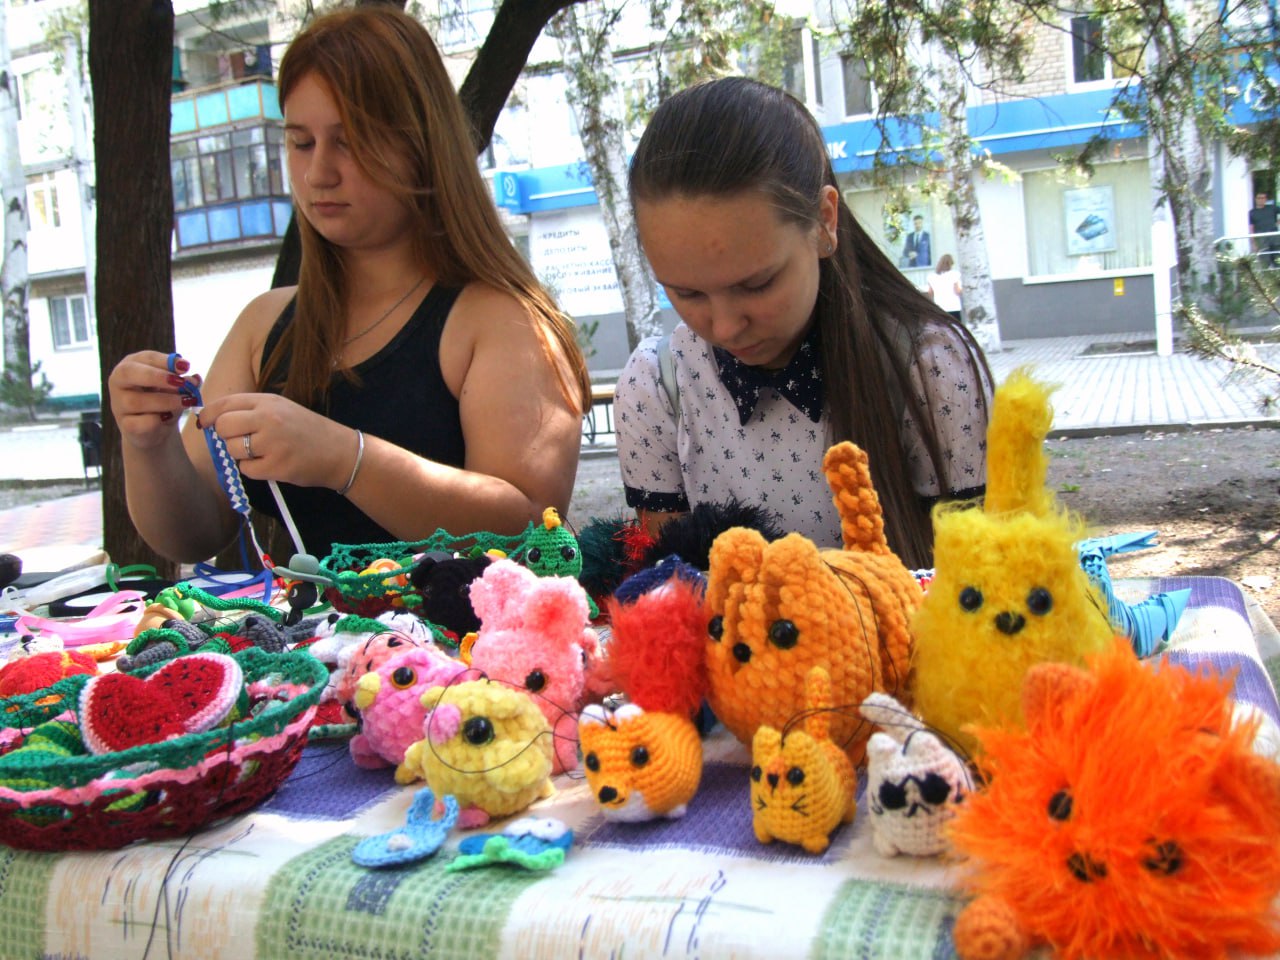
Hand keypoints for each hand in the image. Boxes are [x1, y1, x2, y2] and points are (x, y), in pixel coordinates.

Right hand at [108, 351, 201, 450]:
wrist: (155, 430)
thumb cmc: (164, 401)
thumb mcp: (175, 388)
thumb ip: (184, 382)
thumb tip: (194, 379)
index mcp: (131, 365)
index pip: (144, 358)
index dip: (165, 361)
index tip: (186, 366)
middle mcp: (119, 383)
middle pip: (129, 373)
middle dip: (157, 376)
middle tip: (181, 383)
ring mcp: (119, 405)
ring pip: (137, 401)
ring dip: (166, 401)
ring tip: (186, 402)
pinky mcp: (125, 426)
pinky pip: (141, 422)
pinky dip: (158, 420)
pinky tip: (168, 418)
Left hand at [198, 391, 352, 490]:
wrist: (340, 452)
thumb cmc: (308, 431)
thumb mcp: (282, 409)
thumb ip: (251, 411)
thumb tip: (214, 421)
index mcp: (268, 401)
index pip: (225, 404)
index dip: (209, 415)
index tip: (205, 423)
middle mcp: (269, 418)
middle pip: (224, 426)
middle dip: (226, 437)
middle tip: (242, 442)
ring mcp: (273, 442)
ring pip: (232, 449)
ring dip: (241, 455)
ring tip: (263, 453)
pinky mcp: (277, 465)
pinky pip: (247, 470)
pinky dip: (255, 470)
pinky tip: (272, 465)